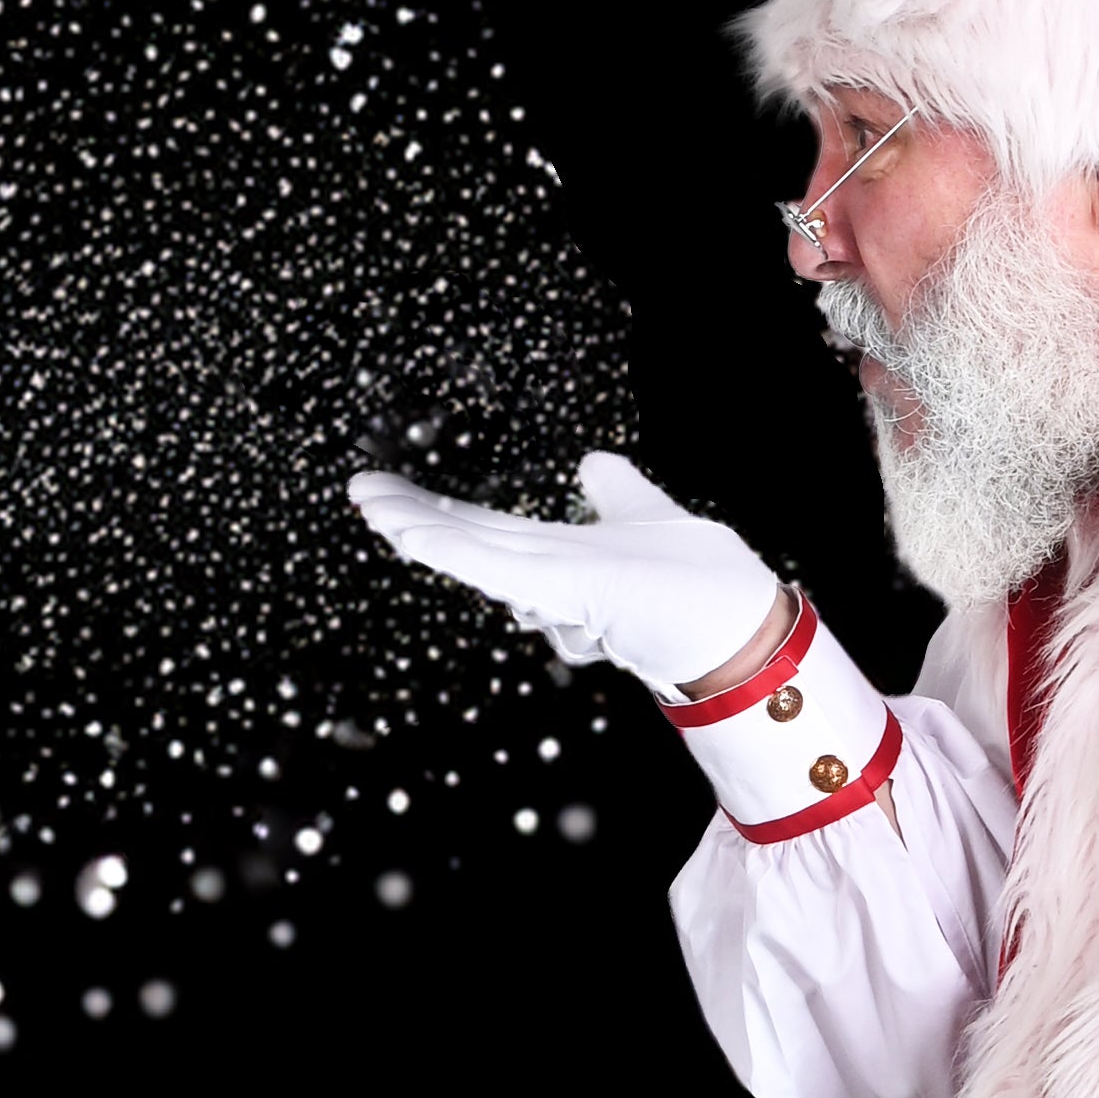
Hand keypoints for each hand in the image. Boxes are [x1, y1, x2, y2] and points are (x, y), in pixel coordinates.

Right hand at [347, 450, 780, 697]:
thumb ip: (616, 494)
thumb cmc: (700, 590)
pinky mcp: (569, 589)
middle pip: (472, 540)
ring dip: (420, 526)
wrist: (738, 634)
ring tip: (370, 503)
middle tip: (360, 492)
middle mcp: (555, 579)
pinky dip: (457, 550)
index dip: (444, 513)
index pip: (491, 532)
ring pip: (477, 551)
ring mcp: (560, 587)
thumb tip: (592, 463)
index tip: (395, 494)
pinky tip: (412, 532)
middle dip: (414, 517)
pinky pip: (502, 567)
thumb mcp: (647, 520)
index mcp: (564, 561)